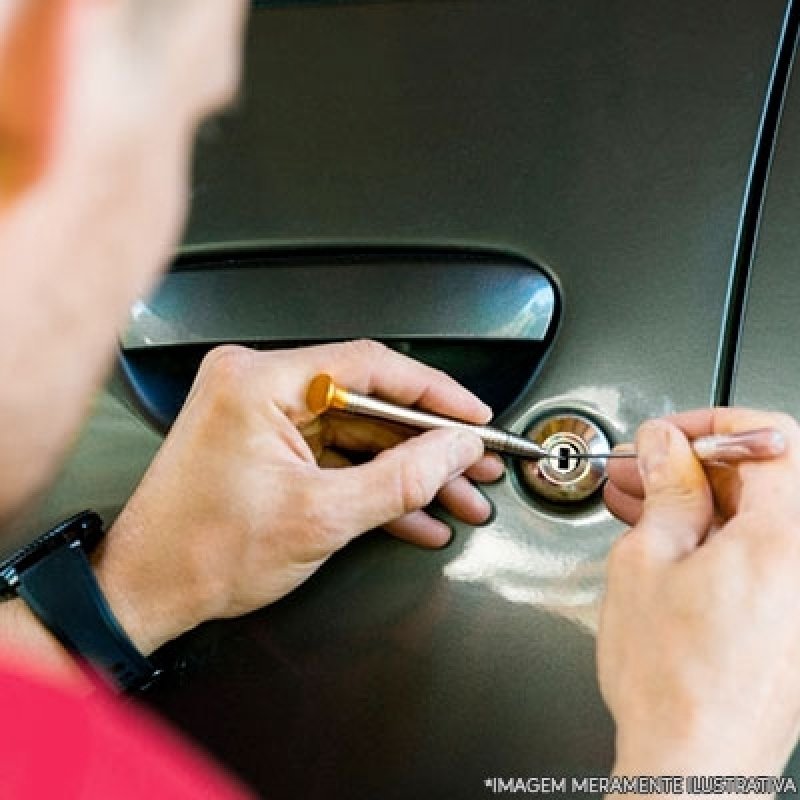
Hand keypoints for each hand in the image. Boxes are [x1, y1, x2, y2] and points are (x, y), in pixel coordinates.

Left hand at [94, 340, 502, 654]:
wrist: (146, 593)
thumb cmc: (201, 552)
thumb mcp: (321, 517)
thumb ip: (400, 478)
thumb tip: (454, 450)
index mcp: (259, 382)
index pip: (371, 367)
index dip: (435, 394)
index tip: (474, 417)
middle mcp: (257, 386)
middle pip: (369, 402)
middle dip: (428, 443)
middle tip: (474, 463)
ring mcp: (262, 416)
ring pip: (358, 433)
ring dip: (408, 470)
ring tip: (457, 496)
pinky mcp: (268, 446)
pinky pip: (336, 455)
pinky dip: (374, 483)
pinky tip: (415, 512)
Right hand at [600, 409, 799, 778]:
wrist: (693, 763)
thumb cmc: (671, 681)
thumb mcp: (646, 561)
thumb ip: (666, 489)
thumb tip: (666, 446)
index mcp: (786, 539)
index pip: (773, 437)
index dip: (714, 425)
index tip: (672, 434)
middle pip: (766, 475)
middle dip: (695, 464)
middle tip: (643, 470)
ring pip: (757, 516)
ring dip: (698, 500)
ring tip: (639, 505)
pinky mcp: (795, 619)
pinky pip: (761, 553)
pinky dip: (715, 536)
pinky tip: (665, 540)